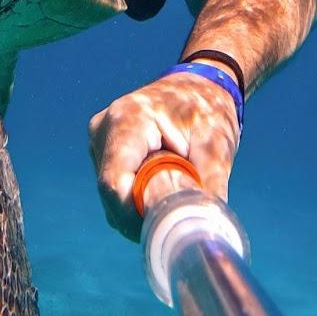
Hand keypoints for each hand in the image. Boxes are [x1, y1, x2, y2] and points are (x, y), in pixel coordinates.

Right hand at [88, 71, 240, 240]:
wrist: (198, 84)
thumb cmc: (208, 109)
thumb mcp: (216, 146)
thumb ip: (210, 188)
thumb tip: (208, 231)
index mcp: (127, 120)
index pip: (114, 183)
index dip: (133, 214)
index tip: (164, 227)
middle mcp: (104, 128)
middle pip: (111, 194)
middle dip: (139, 216)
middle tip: (176, 221)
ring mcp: (100, 138)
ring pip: (110, 195)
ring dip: (137, 209)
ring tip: (172, 201)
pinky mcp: (103, 148)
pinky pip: (113, 187)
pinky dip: (134, 200)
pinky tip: (159, 192)